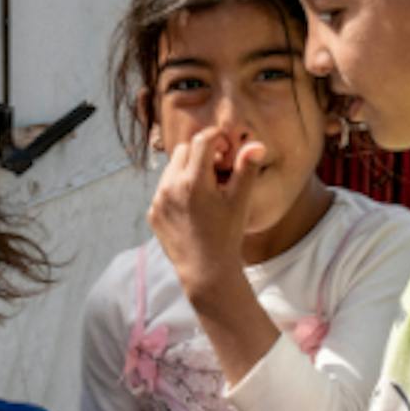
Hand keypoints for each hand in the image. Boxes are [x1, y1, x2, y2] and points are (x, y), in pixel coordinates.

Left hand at [149, 122, 271, 299]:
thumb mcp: (240, 202)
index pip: (202, 141)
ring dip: (187, 170)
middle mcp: (171, 187)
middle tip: (218, 170)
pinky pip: (163, 189)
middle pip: (184, 150)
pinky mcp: (153, 213)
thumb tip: (256, 144)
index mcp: (194, 181)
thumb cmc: (227, 236)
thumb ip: (246, 169)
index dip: (216, 138)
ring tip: (205, 190)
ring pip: (171, 168)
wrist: (206, 272)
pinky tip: (192, 208)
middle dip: (201, 153)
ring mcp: (158, 201)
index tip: (226, 148)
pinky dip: (177, 190)